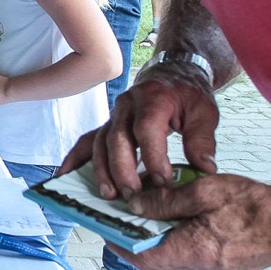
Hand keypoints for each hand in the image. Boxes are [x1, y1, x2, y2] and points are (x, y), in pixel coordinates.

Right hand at [59, 62, 218, 197]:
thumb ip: (203, 140)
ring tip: (109, 194)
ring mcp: (113, 115)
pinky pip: (86, 141)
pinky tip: (65, 175)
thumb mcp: (205, 112)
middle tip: (134, 195)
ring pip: (100, 143)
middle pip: (117, 138)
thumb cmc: (188, 95)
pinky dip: (75, 158)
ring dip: (102, 170)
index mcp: (153, 99)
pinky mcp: (107, 125)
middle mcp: (127, 106)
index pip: (147, 130)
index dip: (152, 157)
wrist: (171, 74)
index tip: (162, 182)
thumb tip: (204, 170)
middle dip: (123, 169)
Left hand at [110, 174, 270, 269]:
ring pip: (171, 249)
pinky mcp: (224, 259)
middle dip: (133, 233)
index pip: (141, 255)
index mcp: (193, 251)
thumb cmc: (257, 206)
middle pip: (153, 253)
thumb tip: (134, 205)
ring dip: (155, 230)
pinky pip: (189, 246)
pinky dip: (175, 230)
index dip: (116, 241)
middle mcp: (201, 264)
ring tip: (143, 204)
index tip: (100, 225)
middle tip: (118, 210)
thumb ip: (166, 200)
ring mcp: (214, 264)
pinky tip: (174, 209)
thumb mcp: (205, 192)